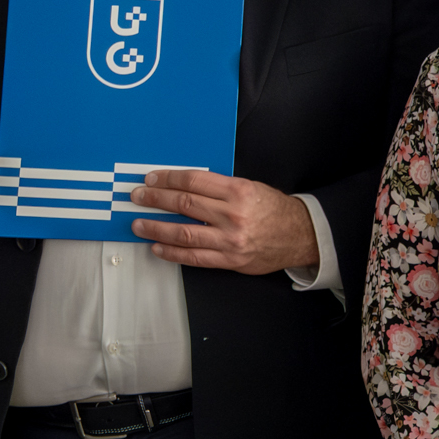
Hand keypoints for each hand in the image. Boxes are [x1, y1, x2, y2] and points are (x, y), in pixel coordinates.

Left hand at [128, 170, 318, 274]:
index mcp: (239, 191)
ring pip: (183, 232)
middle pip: (184, 204)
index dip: (169, 179)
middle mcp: (233, 215)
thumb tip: (183, 187)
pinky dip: (172, 252)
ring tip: (139, 224)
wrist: (299, 236)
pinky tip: (158, 247)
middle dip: (156, 199)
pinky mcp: (230, 259)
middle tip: (138, 197)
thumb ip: (219, 188)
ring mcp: (230, 239)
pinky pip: (194, 257)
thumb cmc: (274, 210)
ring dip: (156, 227)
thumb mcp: (251, 188)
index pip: (194, 181)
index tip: (152, 179)